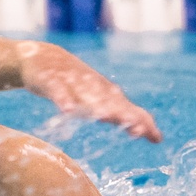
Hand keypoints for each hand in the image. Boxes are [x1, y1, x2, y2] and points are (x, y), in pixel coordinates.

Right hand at [17, 41, 161, 142]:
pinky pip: (57, 91)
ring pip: (86, 95)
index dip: (141, 121)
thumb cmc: (74, 83)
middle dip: (125, 114)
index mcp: (105, 92)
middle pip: (111, 102)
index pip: (127, 108)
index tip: (155, 138)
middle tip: (138, 129)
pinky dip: (63, 99)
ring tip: (108, 118)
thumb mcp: (97, 99)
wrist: (40, 57)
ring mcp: (72, 82)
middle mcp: (93, 86)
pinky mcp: (51, 80)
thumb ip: (119, 114)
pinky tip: (67, 110)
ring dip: (97, 106)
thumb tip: (146, 132)